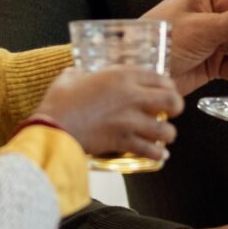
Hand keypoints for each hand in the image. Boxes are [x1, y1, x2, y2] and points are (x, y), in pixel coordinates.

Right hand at [36, 66, 181, 162]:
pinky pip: (150, 150)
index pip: (161, 77)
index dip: (169, 85)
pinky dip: (157, 154)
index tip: (166, 90)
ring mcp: (130, 121)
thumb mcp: (71, 77)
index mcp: (121, 76)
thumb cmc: (59, 102)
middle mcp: (132, 97)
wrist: (52, 127)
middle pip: (172, 101)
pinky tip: (159, 154)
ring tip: (164, 135)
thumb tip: (81, 75)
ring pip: (166, 130)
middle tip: (170, 112)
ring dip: (167, 134)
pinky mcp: (124, 141)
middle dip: (175, 108)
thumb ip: (83, 74)